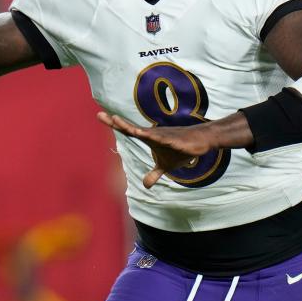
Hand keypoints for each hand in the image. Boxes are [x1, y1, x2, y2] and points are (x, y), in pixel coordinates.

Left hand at [97, 112, 216, 188]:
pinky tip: (149, 136)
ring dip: (132, 128)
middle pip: (132, 129)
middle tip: (100, 115)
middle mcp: (154, 134)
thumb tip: (145, 185)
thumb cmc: (182, 149)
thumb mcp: (166, 165)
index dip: (115, 124)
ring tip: (118, 121)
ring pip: (146, 132)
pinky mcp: (177, 141)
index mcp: (149, 138)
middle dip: (117, 123)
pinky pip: (167, 141)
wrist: (201, 141)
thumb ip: (154, 173)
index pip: (129, 130)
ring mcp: (165, 136)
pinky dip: (160, 139)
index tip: (100, 116)